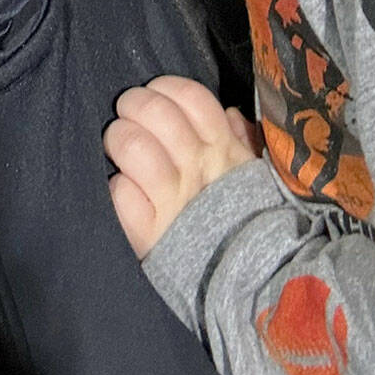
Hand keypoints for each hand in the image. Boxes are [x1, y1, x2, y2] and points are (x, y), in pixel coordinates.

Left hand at [104, 75, 259, 258]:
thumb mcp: (257, 177)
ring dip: (118, 139)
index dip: (165, 88)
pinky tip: (125, 192)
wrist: (256, 286)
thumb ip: (244, 143)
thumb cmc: (250, 221)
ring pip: (131, 145)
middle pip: (154, 111)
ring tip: (119, 149)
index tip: (156, 96)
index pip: (192, 96)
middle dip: (132, 104)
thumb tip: (230, 114)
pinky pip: (120, 193)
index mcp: (224, 151)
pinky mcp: (150, 233)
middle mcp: (198, 169)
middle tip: (128, 115)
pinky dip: (117, 189)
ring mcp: (172, 200)